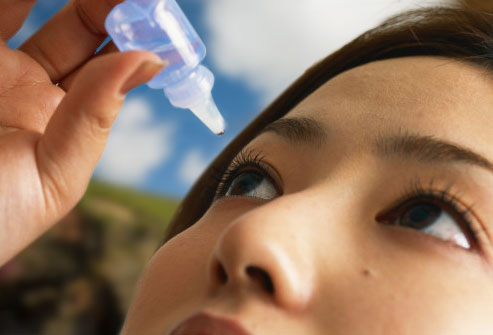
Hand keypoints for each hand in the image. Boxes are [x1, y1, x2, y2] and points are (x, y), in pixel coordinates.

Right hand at [0, 0, 164, 264]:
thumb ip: (94, 119)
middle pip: (78, 25)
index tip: (157, 13)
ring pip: (25, 5)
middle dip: (105, 5)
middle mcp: (25, 82)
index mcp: (60, 116)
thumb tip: (148, 63)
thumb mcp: (52, 178)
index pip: (109, 63)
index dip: (134, 35)